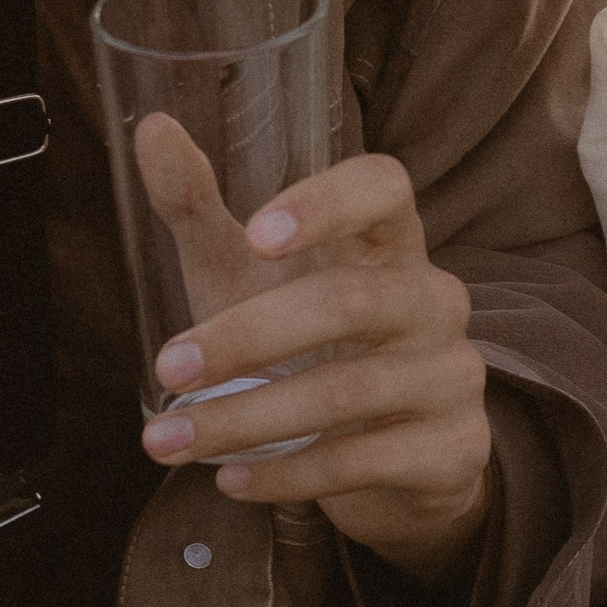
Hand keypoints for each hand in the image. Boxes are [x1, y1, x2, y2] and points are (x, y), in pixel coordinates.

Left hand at [134, 130, 490, 578]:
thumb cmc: (312, 348)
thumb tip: (151, 127)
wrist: (398, 468)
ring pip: (350, 391)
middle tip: (168, 368)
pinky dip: (287, 474)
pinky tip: (232, 479)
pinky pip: (364, 460)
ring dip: (247, 419)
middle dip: (249, 336)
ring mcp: (453, 374)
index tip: (255, 233)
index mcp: (391, 243)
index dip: (327, 203)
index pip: (385, 188)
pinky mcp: (455, 449)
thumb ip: (201, 209)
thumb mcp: (249, 279)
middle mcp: (435, 298)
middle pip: (351, 300)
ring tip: (171, 439)